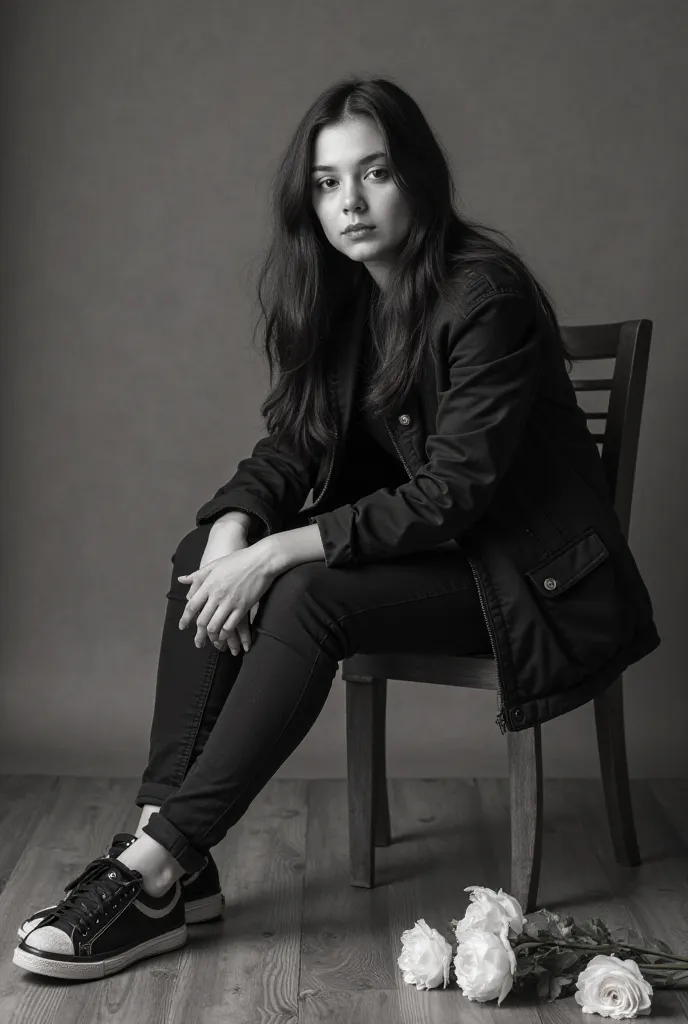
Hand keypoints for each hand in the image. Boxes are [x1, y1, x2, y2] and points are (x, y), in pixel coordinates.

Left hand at [186, 523, 253, 654]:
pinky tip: (224, 636)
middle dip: (198, 634)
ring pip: (214, 626)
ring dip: (211, 636)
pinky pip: (230, 626)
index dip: (185, 619)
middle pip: (202, 620)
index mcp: (208, 585)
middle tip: (198, 642)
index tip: (182, 627)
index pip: (191, 606)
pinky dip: (225, 634)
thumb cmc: (238, 560)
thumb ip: (198, 575)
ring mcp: (229, 602)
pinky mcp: (243, 607)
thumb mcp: (215, 564)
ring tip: (212, 642)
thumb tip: (181, 579)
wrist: (261, 560)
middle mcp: (216, 595)